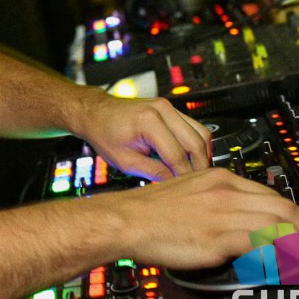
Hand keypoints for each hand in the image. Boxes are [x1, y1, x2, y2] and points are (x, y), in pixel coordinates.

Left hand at [75, 94, 212, 179]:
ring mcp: (168, 107)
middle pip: (196, 142)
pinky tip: (190, 160)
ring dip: (202, 155)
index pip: (177, 155)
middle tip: (197, 185)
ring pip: (201, 133)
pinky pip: (194, 127)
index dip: (184, 176)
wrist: (96, 113)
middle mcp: (162, 110)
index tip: (187, 191)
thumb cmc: (104, 133)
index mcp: (148, 122)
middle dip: (200, 167)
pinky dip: (196, 145)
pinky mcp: (170, 110)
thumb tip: (176, 184)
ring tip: (195, 174)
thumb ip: (153, 172)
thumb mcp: (125, 161)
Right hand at [111, 166, 298, 268]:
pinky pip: (261, 244)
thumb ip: (218, 203)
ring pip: (279, 225)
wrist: (125, 219)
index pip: (272, 195)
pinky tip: (288, 264)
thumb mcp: (189, 193)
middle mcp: (225, 192)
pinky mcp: (217, 237)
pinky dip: (280, 254)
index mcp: (219, 178)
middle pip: (283, 208)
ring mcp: (223, 214)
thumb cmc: (150, 211)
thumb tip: (237, 220)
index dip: (296, 215)